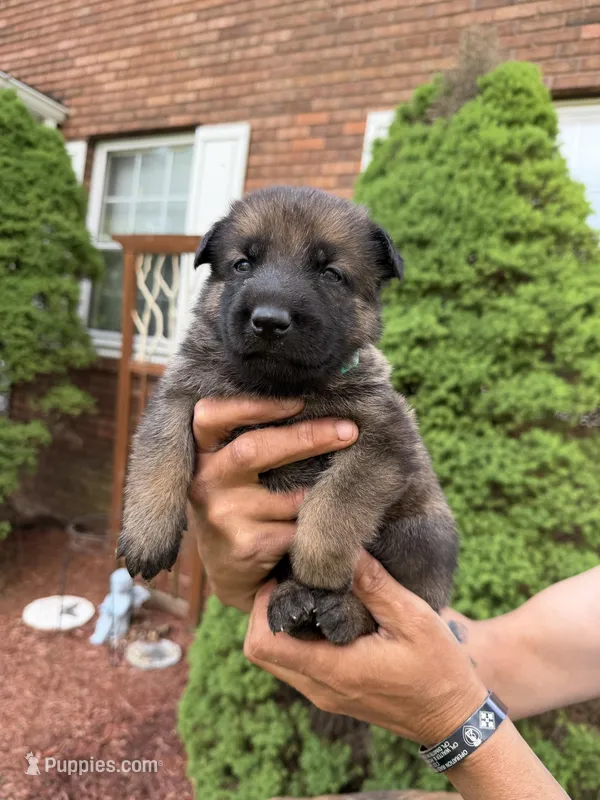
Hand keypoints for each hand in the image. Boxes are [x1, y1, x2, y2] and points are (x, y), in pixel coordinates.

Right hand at [187, 397, 358, 611]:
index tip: (299, 400)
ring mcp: (221, 516)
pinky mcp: (245, 546)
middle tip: (348, 430)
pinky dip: (317, 524)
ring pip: (287, 495)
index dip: (253, 405)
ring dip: (318, 493)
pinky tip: (325, 525)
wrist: (231, 571)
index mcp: (199, 454)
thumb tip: (313, 401)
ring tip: (339, 489)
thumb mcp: (230, 470)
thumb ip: (251, 437)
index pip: (211, 415)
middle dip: (307, 437)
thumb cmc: (240, 504)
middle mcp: (204, 481)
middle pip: (254, 449)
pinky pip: (297, 527)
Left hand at [245, 551, 487, 746]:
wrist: (454, 720)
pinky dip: (297, 639)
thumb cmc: (440, 669)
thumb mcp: (414, 619)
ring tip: (307, 591)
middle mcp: (321, 688)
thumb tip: (348, 551)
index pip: (264, 645)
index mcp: (334, 670)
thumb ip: (376, 585)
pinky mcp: (335, 695)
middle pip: (262, 653)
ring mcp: (326, 695)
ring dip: (280, 626)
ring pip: (277, 661)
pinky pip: (297, 666)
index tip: (281, 578)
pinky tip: (324, 612)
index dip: (261, 607)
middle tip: (289, 579)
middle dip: (265, 613)